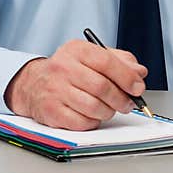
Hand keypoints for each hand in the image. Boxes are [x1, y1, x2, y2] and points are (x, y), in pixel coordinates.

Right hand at [4, 39, 147, 129]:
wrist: (33, 83)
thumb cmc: (69, 70)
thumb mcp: (93, 56)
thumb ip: (120, 61)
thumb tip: (139, 73)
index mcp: (77, 50)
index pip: (107, 62)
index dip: (127, 77)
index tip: (138, 87)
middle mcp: (63, 68)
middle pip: (102, 87)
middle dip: (121, 99)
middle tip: (128, 103)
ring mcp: (55, 90)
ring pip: (93, 107)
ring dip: (109, 111)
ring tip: (110, 108)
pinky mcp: (51, 111)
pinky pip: (82, 122)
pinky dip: (94, 121)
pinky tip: (93, 114)